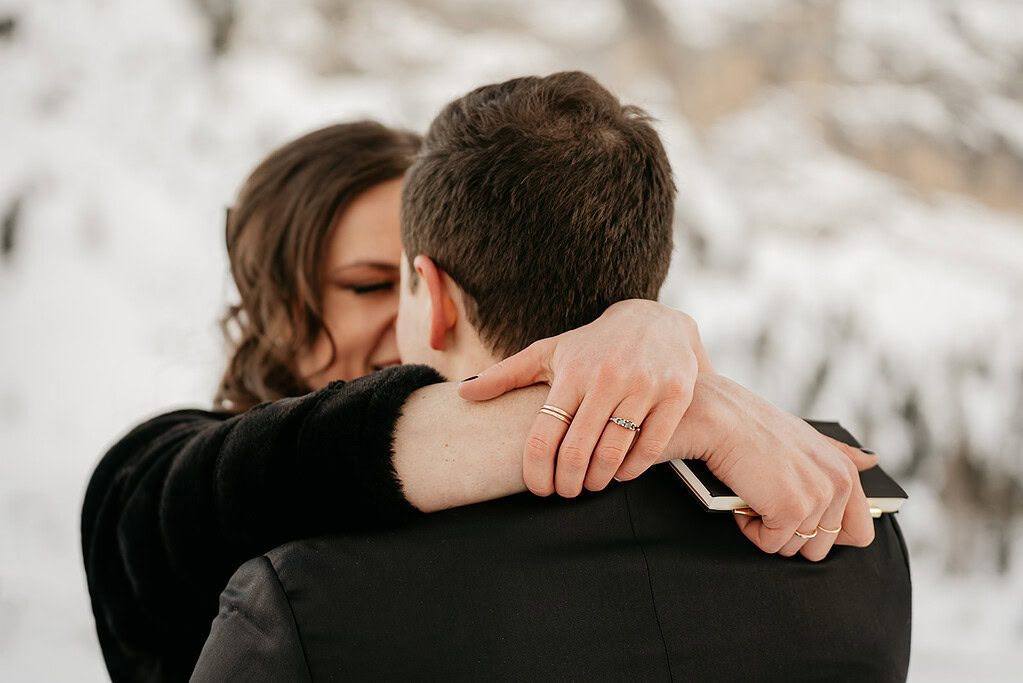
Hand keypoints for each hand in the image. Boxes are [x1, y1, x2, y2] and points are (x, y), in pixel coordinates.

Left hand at [458, 300, 713, 496]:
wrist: (654, 319)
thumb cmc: (592, 344)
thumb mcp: (549, 352)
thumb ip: (505, 375)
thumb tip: (462, 394)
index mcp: (572, 372)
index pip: (544, 436)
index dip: (537, 472)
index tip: (538, 488)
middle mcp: (606, 379)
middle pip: (578, 452)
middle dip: (568, 484)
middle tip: (565, 493)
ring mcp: (643, 387)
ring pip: (614, 453)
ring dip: (598, 480)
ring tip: (591, 485)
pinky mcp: (675, 395)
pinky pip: (650, 447)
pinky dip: (632, 469)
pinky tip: (620, 473)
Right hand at [671, 374, 877, 560]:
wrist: (723, 419)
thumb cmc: (756, 426)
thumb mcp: (808, 437)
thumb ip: (842, 453)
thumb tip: (872, 459)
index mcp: (846, 471)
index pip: (861, 532)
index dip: (828, 536)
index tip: (801, 522)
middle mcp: (838, 486)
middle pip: (822, 548)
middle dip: (791, 534)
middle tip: (768, 504)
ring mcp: (816, 499)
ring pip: (794, 548)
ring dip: (767, 530)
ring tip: (755, 497)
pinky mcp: (789, 511)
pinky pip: (769, 544)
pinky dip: (749, 529)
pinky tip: (742, 502)